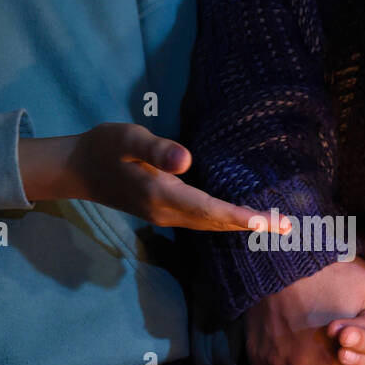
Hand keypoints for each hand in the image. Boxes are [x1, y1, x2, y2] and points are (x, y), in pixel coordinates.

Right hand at [19, 123, 281, 231]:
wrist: (77, 169)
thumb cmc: (103, 147)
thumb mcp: (127, 137)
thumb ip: (156, 148)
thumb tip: (186, 161)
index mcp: (161, 194)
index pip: (208, 208)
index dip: (239, 216)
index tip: (267, 222)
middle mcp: (166, 212)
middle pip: (216, 223)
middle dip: (251, 225)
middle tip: (288, 227)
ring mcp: (165, 216)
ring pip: (210, 225)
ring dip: (241, 226)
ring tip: (274, 225)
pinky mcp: (163, 212)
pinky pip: (202, 221)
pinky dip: (225, 221)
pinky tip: (240, 217)